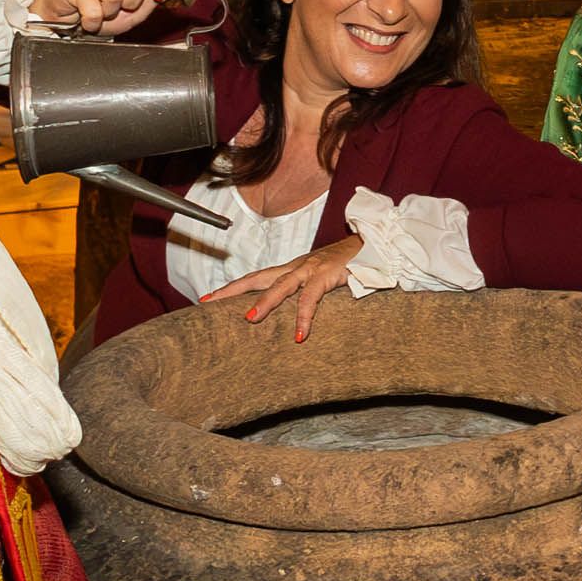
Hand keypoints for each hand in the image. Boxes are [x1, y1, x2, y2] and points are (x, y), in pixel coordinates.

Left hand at [209, 234, 364, 339]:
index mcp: (292, 269)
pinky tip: (300, 335)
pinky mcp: (328, 274)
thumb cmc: (349, 265)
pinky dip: (304, 317)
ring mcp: (311, 269)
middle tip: (209, 303)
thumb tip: (291, 317)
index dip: (232, 288)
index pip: (256, 278)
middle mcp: (297, 267)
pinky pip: (312, 298)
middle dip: (232, 290)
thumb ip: (306, 293)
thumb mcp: (322, 279)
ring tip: (250, 320)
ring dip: (265, 302)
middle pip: (258, 278)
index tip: (206, 299)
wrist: (375, 245)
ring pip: (281, 285)